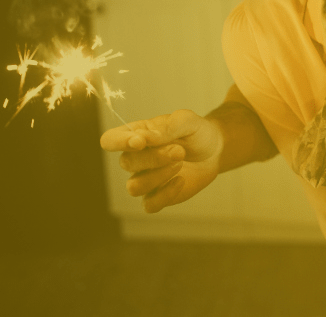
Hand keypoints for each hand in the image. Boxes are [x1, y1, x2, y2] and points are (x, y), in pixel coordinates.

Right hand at [100, 109, 223, 212]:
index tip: (140, 142)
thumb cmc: (196, 132)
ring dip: (158, 176)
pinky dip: (166, 194)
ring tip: (180, 163)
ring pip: (134, 187)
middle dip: (154, 158)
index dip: (118, 142)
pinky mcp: (158, 196)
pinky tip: (181, 180)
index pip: (109, 140)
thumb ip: (166, 126)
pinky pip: (149, 205)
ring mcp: (145, 178)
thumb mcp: (188, 121)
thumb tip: (143, 138)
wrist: (215, 150)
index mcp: (136, 134)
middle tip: (179, 151)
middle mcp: (136, 158)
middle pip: (126, 163)